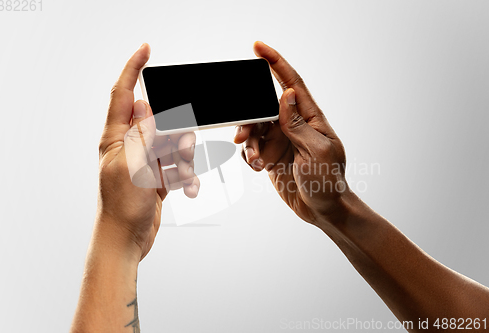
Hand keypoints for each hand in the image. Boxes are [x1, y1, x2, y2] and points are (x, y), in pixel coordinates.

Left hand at [97, 43, 198, 260]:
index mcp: (116, 138)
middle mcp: (130, 145)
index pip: (123, 95)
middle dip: (176, 133)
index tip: (146, 50)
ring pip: (174, 143)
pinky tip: (186, 188)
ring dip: (184, 159)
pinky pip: (178, 165)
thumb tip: (145, 106)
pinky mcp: (156, 175)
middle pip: (161, 121)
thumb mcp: (133, 167)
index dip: (133, 70)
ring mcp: (145, 161)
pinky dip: (185, 175)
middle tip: (178, 152)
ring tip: (180, 178)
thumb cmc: (121, 207)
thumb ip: (141, 135)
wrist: (125, 240)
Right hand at [234, 42, 347, 224]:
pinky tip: (258, 167)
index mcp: (311, 118)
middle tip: (243, 134)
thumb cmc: (328, 181)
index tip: (258, 47)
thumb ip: (298, 124)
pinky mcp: (271, 155)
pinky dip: (249, 155)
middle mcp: (294, 125)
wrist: (323, 210)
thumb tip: (288, 93)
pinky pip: (251, 147)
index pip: (292, 83)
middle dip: (249, 118)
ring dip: (248, 142)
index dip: (275, 63)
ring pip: (254, 129)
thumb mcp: (316, 152)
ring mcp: (282, 140)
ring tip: (255, 160)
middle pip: (263, 107)